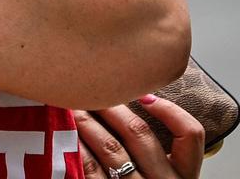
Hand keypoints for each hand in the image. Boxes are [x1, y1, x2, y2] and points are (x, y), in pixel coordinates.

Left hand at [74, 97, 204, 178]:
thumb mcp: (163, 177)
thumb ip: (159, 153)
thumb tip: (141, 103)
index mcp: (183, 177)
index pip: (190, 136)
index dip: (169, 109)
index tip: (145, 95)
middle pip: (139, 133)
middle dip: (112, 106)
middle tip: (93, 90)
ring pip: (111, 147)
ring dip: (89, 120)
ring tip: (74, 105)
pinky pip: (91, 169)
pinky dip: (78, 147)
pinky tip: (69, 134)